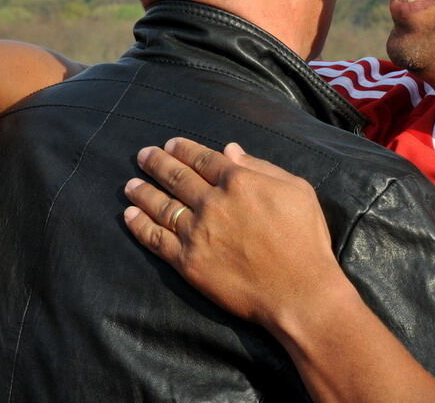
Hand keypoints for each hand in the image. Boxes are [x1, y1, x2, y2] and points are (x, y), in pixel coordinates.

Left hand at [123, 137, 345, 328]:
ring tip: (130, 183)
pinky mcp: (187, 262)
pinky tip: (129, 215)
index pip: (203, 159)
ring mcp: (197, 232)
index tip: (170, 144)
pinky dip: (139, 225)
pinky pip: (156, 239)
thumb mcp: (297, 190)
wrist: (297, 290)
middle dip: (156, 163)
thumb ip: (262, 167)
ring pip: (161, 205)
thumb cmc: (305, 239)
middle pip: (177, 177)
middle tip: (143, 155)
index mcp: (239, 180)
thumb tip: (230, 150)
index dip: (184, 149)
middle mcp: (213, 202)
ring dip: (142, 191)